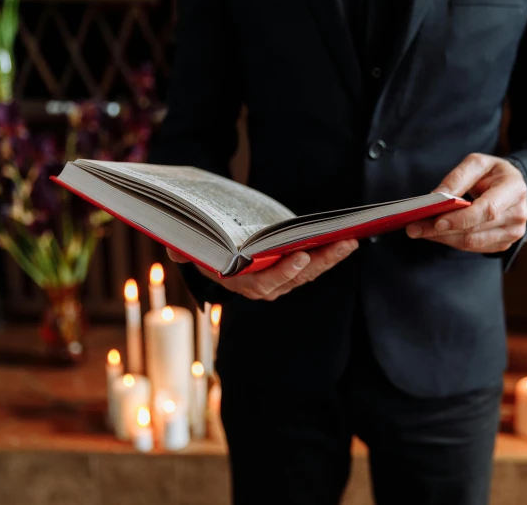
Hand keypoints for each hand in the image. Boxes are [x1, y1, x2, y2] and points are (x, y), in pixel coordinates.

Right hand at [167, 239, 358, 300]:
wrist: (215, 243)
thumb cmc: (204, 242)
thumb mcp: (190, 245)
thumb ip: (183, 247)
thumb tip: (175, 247)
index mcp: (238, 282)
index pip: (263, 284)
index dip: (284, 272)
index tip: (301, 256)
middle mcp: (261, 286)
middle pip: (295, 279)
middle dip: (319, 262)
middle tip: (339, 244)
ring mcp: (279, 280)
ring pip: (309, 273)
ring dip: (331, 258)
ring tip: (350, 240)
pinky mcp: (291, 270)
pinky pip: (314, 266)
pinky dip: (330, 255)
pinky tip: (346, 240)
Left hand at [406, 153, 526, 252]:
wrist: (514, 186)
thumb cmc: (494, 173)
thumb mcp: (478, 163)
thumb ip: (457, 178)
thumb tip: (435, 197)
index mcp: (514, 189)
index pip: (487, 210)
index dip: (461, 218)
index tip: (436, 221)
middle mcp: (517, 214)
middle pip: (474, 230)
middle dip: (440, 230)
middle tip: (413, 227)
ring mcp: (512, 233)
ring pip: (470, 243)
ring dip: (441, 238)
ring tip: (418, 230)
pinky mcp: (502, 244)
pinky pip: (472, 247)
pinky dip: (450, 240)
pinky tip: (435, 233)